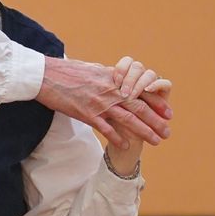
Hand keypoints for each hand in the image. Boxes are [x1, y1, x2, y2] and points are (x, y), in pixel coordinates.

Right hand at [38, 54, 171, 148]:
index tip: (167, 113)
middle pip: (139, 108)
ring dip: (144, 131)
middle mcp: (110, 91)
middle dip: (156, 121)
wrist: (46, 75)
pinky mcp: (86, 114)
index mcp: (113, 79)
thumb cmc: (68, 71)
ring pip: (128, 119)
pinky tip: (127, 145)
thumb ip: (108, 78)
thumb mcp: (93, 70)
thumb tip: (118, 81)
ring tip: (156, 141)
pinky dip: (117, 137)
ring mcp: (99, 103)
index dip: (156, 103)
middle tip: (167, 131)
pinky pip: (106, 128)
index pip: (141, 92)